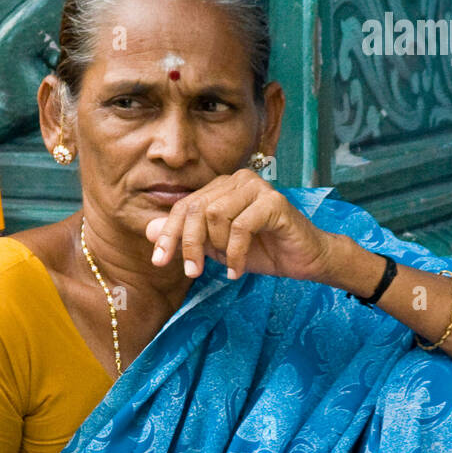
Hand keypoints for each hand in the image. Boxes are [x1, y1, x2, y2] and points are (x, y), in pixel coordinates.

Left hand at [145, 170, 336, 283]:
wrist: (304, 259)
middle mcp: (238, 180)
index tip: (159, 261)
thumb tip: (148, 230)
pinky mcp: (274, 202)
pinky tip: (238, 271)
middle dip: (190, 244)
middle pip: (197, 208)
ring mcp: (257, 188)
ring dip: (217, 248)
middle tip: (193, 272)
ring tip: (228, 265)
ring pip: (216, 215)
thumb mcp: (217, 248)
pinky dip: (235, 254)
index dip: (168, 234)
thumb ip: (187, 236)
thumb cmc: (262, 250)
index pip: (185, 206)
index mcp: (223, 187)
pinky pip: (240, 227)